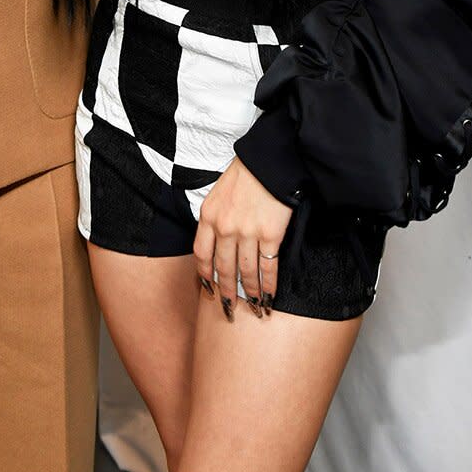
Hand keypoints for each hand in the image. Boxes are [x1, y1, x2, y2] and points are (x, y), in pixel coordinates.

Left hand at [194, 157, 292, 318]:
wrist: (270, 161)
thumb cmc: (246, 174)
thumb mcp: (219, 193)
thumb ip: (215, 218)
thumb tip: (217, 243)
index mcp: (208, 216)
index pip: (202, 254)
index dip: (205, 276)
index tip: (209, 289)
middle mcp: (224, 227)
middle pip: (223, 269)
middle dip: (227, 293)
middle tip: (230, 310)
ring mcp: (247, 232)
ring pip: (246, 271)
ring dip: (251, 293)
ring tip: (255, 307)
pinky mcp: (270, 234)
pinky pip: (268, 266)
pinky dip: (269, 284)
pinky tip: (270, 295)